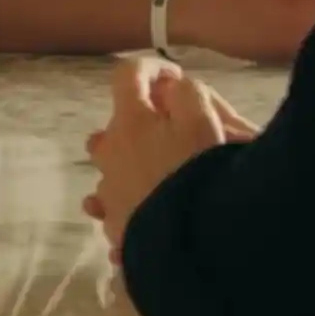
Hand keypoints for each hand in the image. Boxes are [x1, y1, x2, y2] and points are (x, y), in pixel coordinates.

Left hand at [82, 57, 234, 257]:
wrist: (193, 246)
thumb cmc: (202, 175)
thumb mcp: (205, 122)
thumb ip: (187, 94)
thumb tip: (171, 87)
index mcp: (130, 121)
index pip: (128, 75)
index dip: (153, 69)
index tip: (177, 78)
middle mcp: (109, 153)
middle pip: (116, 125)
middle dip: (142, 121)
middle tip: (176, 129)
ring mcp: (109, 192)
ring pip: (115, 167)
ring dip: (135, 163)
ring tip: (168, 173)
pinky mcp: (116, 226)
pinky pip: (119, 207)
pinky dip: (134, 202)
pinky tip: (155, 210)